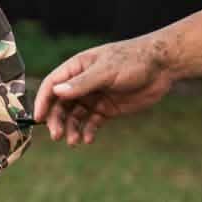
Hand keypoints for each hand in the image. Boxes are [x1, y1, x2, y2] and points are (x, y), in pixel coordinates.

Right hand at [33, 36, 173, 145]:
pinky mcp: (107, 108)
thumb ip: (82, 83)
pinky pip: (92, 122)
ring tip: (74, 141)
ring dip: (72, 129)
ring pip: (75, 116)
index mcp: (76, 69)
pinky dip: (88, 131)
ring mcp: (94, 97)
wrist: (163, 66)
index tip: (38, 118)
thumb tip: (57, 92)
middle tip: (57, 136)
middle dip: (57, 121)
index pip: (52, 85)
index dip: (43, 101)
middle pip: (61, 105)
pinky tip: (88, 139)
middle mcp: (81, 84)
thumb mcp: (106, 71)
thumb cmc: (134, 60)